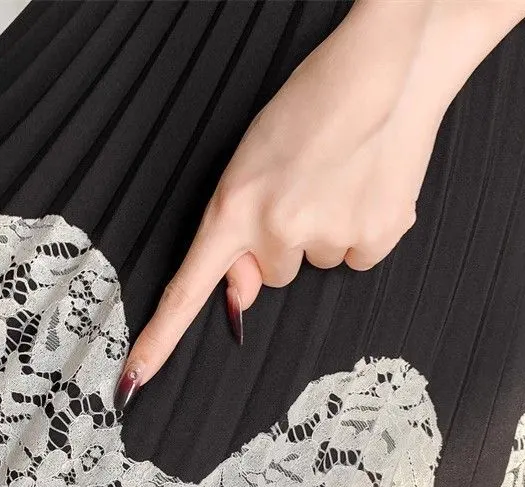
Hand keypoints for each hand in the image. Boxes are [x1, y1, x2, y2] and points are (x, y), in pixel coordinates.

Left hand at [112, 0, 524, 411]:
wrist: (387, 70)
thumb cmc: (311, 105)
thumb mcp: (251, 163)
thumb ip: (236, 233)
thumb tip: (237, 295)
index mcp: (233, 207)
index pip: (187, 289)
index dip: (160, 339)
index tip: (136, 378)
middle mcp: (276, 229)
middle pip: (271, 273)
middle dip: (284, 241)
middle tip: (305, 188)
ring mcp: (328, 236)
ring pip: (316, 264)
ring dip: (323, 232)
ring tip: (337, 178)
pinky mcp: (376, 236)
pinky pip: (358, 258)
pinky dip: (361, 232)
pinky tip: (366, 189)